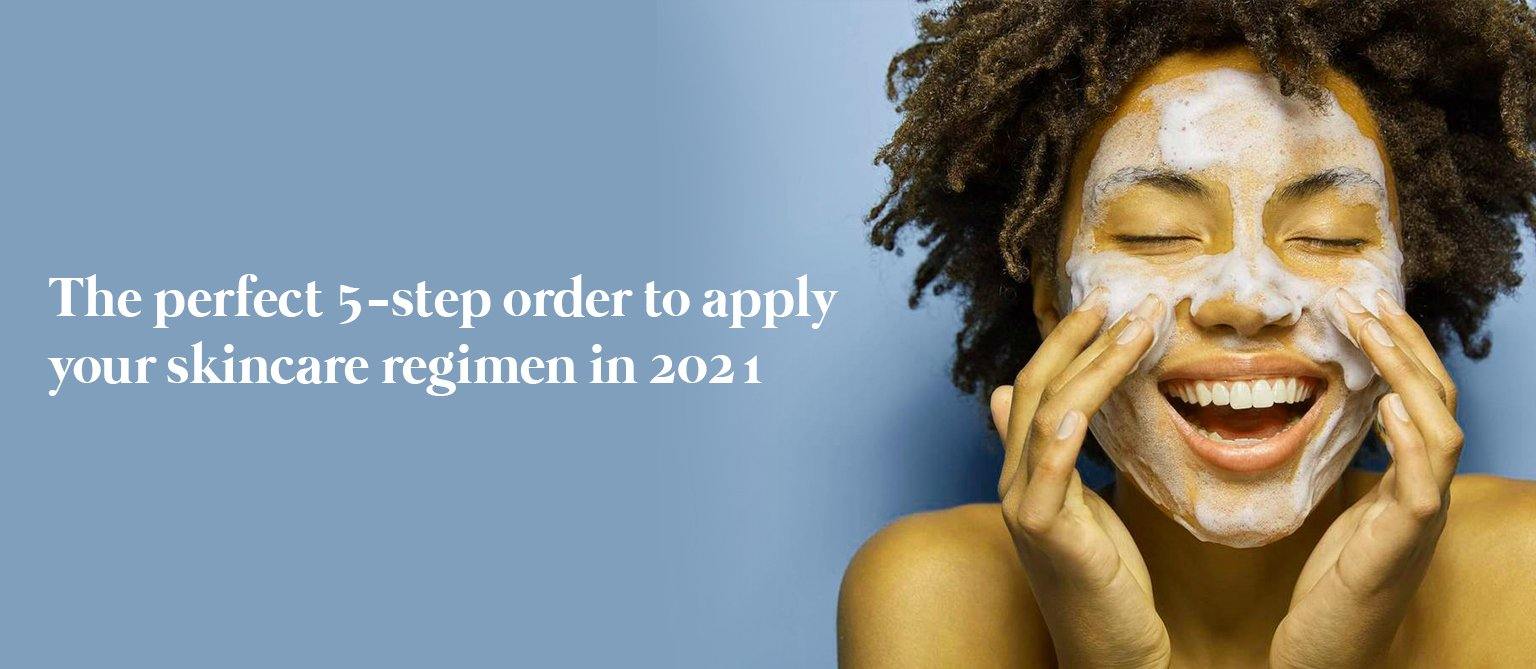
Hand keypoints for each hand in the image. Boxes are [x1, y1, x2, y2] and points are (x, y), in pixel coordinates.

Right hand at [993, 290, 1170, 668]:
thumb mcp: (1080, 508)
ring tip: (1137, 327)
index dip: (1068, 343)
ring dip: (1094, 364)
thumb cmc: (1107, 587)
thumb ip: (1054, 456)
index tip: (1108, 307)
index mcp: (1027, 473)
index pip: (1038, 388)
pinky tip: (1080, 399)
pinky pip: (1049, 467)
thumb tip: (1006, 399)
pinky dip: (1061, 428)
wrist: (1113, 656)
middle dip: (1078, 338)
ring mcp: (1025, 506)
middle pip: (1037, 388)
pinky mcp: (1045, 532)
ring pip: (1048, 414)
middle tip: (1123, 298)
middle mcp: (1016, 481)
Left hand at [1269, 289, 1463, 667]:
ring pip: (1441, 431)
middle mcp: (1424, 496)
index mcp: (1407, 484)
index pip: (1419, 401)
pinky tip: (1389, 402)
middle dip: (1407, 347)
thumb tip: (1328, 415)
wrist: (1324, 657)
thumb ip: (1347, 468)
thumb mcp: (1338, 514)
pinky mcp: (1399, 547)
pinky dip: (1412, 438)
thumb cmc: (1328, 590)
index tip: (1365, 308)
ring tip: (1374, 332)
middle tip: (1366, 301)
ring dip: (1409, 375)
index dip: (1400, 352)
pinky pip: (1422, 484)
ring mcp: (1419, 521)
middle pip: (1438, 403)